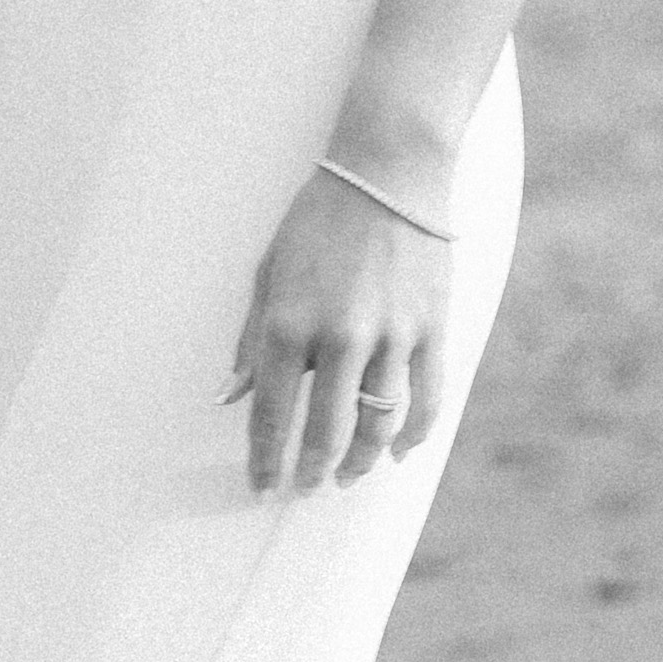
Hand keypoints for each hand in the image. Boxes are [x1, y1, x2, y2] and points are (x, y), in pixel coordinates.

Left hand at [226, 165, 451, 495]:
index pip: (272, 415)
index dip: (265, 460)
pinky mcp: (432, 328)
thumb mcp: (268, 274)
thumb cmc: (318, 221)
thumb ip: (251, 342)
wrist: (389, 172)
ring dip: (360, 462)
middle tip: (304, 488)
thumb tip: (230, 398)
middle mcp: (341, 338)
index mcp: (290, 325)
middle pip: (327, 432)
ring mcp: (392, 336)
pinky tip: (398, 452)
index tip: (261, 486)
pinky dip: (412, 435)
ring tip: (346, 476)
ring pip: (378, 426)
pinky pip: (425, 400)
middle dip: (311, 471)